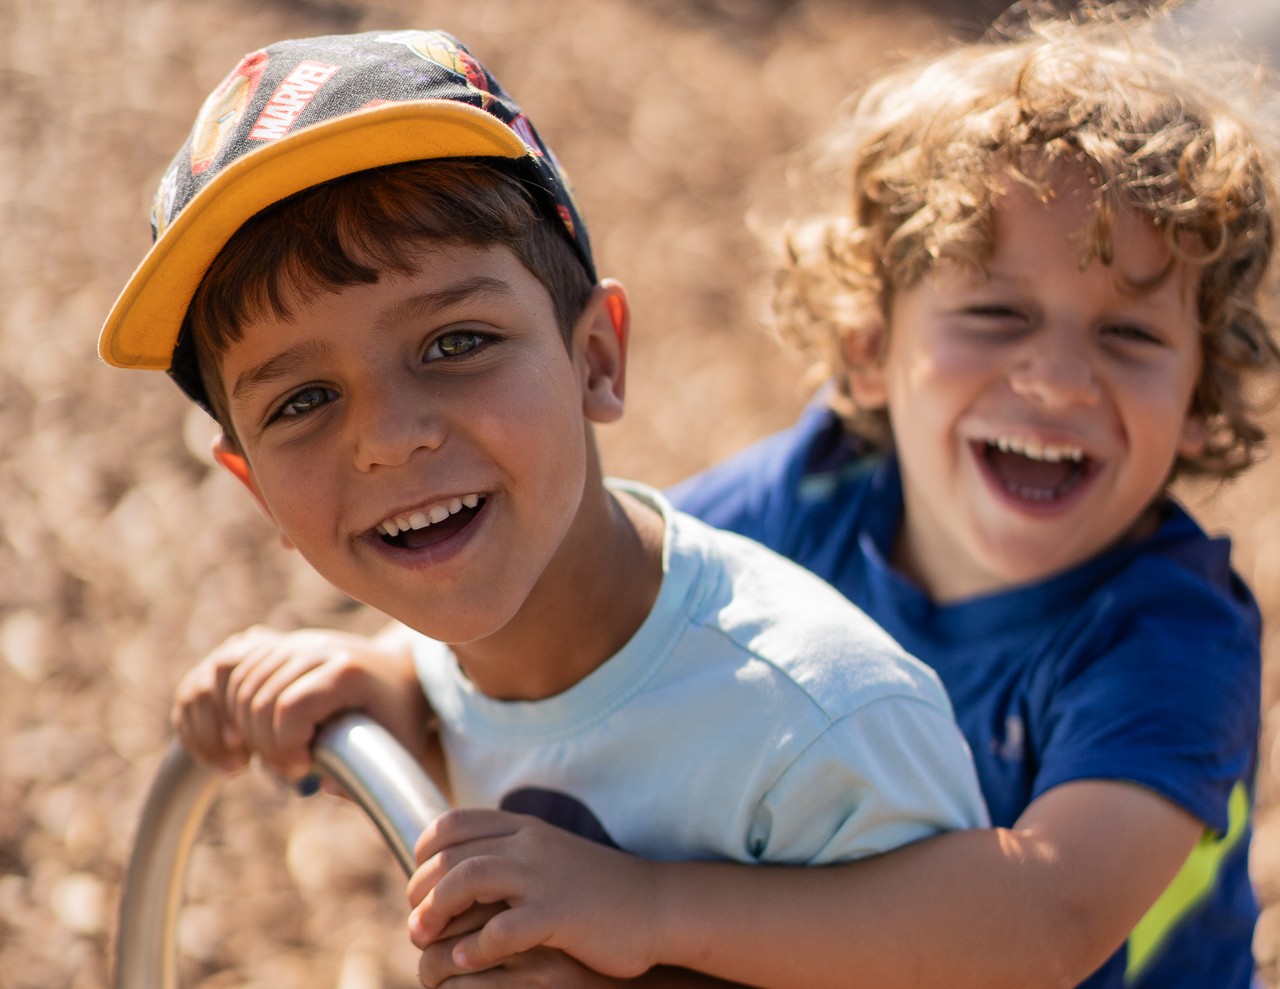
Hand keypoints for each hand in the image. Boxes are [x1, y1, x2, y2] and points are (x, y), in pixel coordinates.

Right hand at [171, 624, 425, 782]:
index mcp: (347, 671)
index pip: (293, 706)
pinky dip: (213, 708)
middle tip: (284, 770)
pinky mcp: (271, 646)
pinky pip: (222, 670)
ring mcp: (289, 642)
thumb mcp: (398, 747)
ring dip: (232, 729)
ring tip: (252, 760)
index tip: (300, 771)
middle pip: (259, 697)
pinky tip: (231, 741)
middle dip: (262, 745)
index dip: (285, 746)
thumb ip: (367, 775)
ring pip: (233, 681)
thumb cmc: (398, 716)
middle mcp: (314, 647)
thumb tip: (323, 786)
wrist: (396, 674)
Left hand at [407, 808, 660, 978]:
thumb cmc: (597, 890)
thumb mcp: (550, 856)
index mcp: (525, 828)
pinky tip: (469, 961)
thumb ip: (511, 855)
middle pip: (451, 853)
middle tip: (415, 923)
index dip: (424, 852)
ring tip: (424, 940)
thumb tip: (460, 873)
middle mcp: (530, 844)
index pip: (453, 823)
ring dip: (436, 911)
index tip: (420, 883)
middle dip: (421, 889)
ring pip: (468, 879)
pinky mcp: (560, 914)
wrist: (657, 906)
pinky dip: (478, 947)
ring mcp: (544, 876)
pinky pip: (504, 929)